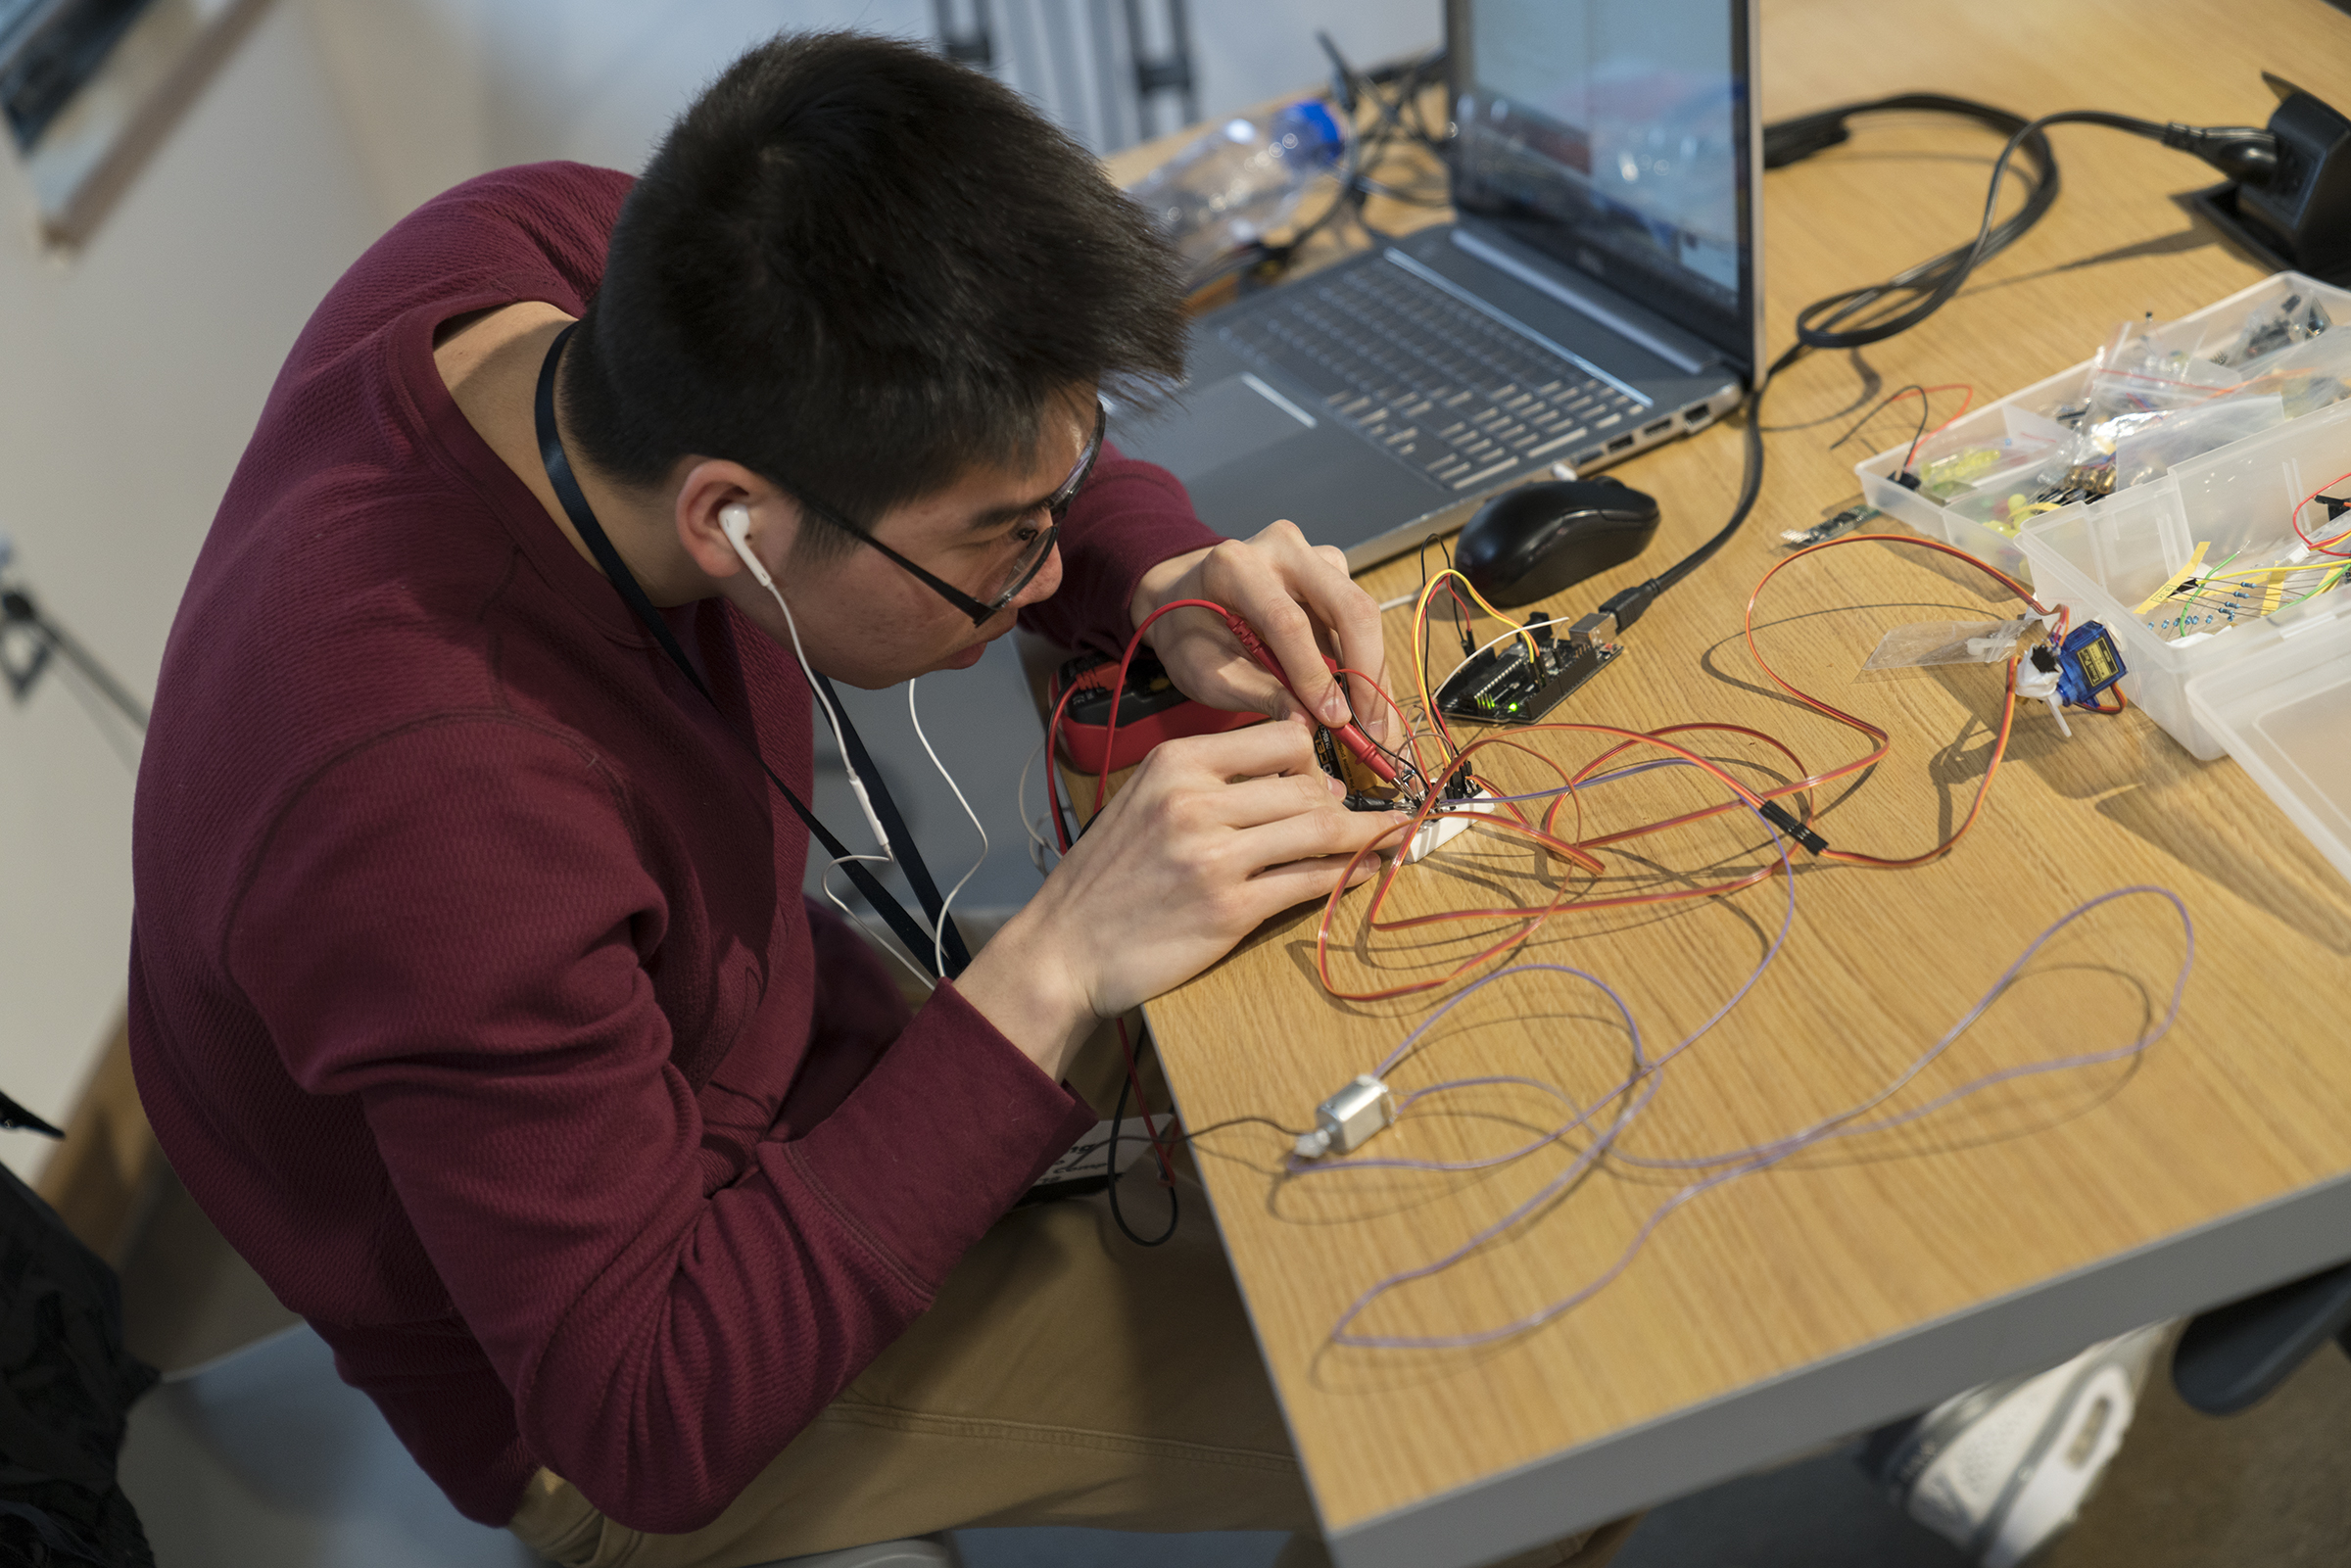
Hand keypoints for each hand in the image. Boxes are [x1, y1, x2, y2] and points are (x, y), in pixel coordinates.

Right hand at [957, 724, 1410, 1077]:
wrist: (1065, 948)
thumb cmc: (1106, 877)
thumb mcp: (1145, 801)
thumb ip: (1210, 780)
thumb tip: (1301, 776)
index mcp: (1176, 763)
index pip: (1282, 737)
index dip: (1314, 759)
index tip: (1324, 779)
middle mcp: (1196, 801)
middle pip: (1308, 785)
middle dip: (1341, 803)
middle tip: (1354, 819)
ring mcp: (1215, 857)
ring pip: (1321, 829)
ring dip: (1361, 836)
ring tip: (1382, 840)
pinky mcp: (1231, 910)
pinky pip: (1311, 882)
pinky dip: (1346, 875)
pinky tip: (1361, 872)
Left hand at [1130, 522, 1391, 741]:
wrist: (1182, 595)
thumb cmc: (1189, 634)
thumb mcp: (1205, 672)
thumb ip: (1257, 693)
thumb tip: (1309, 725)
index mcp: (1236, 566)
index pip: (1289, 622)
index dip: (1315, 676)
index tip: (1335, 722)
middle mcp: (1281, 547)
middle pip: (1348, 607)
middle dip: (1367, 673)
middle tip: (1375, 730)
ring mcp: (1311, 554)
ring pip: (1362, 614)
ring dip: (1374, 674)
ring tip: (1377, 725)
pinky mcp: (1330, 568)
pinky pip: (1358, 619)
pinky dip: (1364, 662)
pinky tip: (1362, 700)